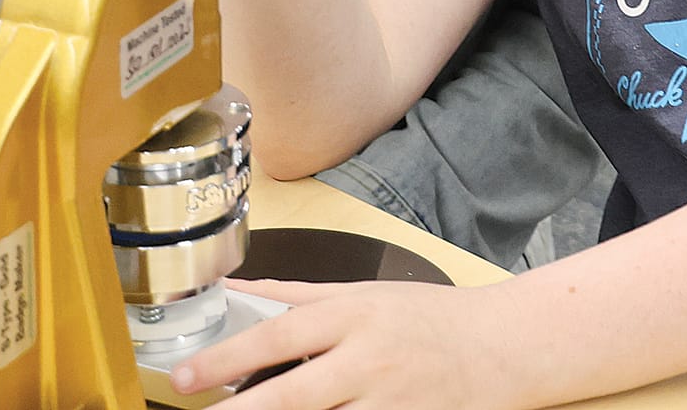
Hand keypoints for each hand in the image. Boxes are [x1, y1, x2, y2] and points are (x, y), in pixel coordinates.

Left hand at [172, 279, 517, 409]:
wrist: (501, 346)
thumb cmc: (428, 316)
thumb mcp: (363, 291)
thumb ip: (296, 294)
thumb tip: (237, 288)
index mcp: (353, 314)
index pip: (278, 336)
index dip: (226, 359)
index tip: (185, 378)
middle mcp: (368, 359)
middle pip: (292, 395)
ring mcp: (389, 402)